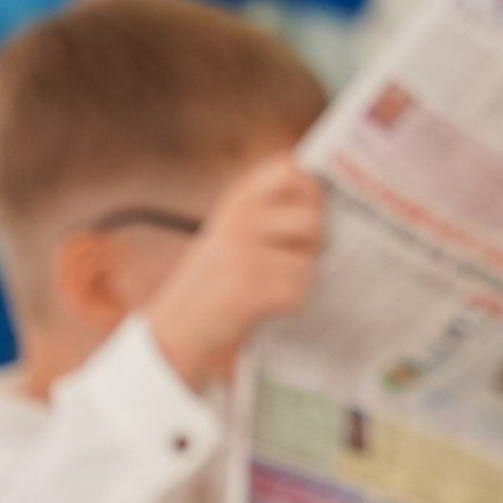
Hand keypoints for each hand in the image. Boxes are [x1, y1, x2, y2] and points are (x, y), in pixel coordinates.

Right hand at [147, 153, 325, 390]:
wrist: (173, 332)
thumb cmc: (216, 282)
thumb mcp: (233, 234)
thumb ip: (272, 214)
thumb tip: (330, 204)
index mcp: (237, 201)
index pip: (290, 169)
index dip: (313, 189)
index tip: (315, 208)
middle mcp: (238, 220)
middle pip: (312, 219)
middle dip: (316, 244)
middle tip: (298, 259)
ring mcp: (241, 254)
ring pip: (308, 263)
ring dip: (300, 281)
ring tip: (275, 287)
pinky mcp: (246, 289)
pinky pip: (297, 293)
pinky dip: (291, 305)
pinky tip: (269, 306)